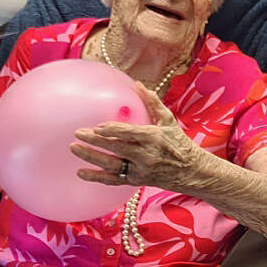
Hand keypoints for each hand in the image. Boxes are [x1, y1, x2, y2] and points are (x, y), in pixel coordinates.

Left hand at [71, 84, 204, 191]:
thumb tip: (139, 85)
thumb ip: (152, 102)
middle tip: (77, 134)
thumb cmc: (179, 143)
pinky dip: (96, 177)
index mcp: (153, 137)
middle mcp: (146, 155)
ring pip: (111, 165)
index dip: (112, 130)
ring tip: (74, 149)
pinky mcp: (136, 181)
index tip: (97, 126)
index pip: (128, 133)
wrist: (192, 172)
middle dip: (95, 141)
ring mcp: (140, 170)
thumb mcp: (168, 120)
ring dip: (91, 157)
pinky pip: (113, 180)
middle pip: (116, 148)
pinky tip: (80, 173)